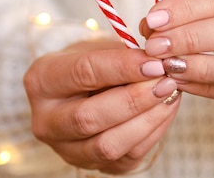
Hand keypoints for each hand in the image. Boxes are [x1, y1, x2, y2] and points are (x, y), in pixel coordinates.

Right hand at [23, 39, 180, 173]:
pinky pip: (126, 157)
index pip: (83, 73)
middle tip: (166, 81)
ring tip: (170, 94)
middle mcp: (46, 121)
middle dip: (134, 100)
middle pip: (89, 118)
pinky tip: (166, 109)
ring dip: (147, 120)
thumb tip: (158, 62)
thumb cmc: (94, 61)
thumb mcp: (101, 47)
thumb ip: (123, 53)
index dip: (123, 68)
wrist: (86, 88)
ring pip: (108, 145)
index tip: (155, 63)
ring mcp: (66, 149)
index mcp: (42, 80)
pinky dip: (153, 133)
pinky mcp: (91, 166)